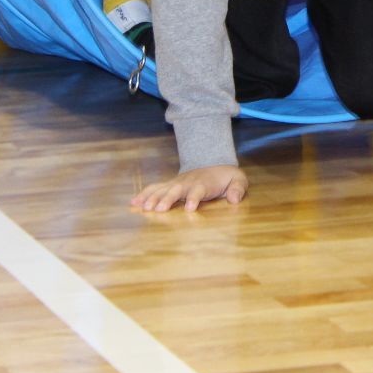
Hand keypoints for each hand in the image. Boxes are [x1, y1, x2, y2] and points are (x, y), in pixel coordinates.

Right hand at [132, 165, 247, 212]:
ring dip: (152, 197)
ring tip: (142, 208)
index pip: (199, 190)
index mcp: (204, 183)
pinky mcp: (169, 185)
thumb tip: (234, 199)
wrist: (214, 163)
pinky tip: (133, 203)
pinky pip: (154, 188)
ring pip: (162, 189)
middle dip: (167, 199)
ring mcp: (177, 183)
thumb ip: (238, 189)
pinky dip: (144, 194)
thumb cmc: (227, 177)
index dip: (194, 198)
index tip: (190, 208)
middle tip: (158, 210)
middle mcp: (188, 182)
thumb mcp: (238, 180)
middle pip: (176, 190)